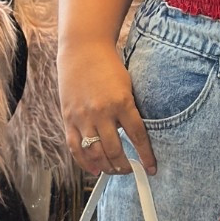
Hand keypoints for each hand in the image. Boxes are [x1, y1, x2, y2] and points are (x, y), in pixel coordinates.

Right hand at [58, 39, 156, 177]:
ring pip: (95, 152)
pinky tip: (94, 170)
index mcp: (121, 102)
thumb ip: (129, 111)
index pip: (137, 136)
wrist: (82, 50)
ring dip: (107, 167)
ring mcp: (82, 117)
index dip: (146, 156)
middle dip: (125, 166)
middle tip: (131, 170)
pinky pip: (75, 146)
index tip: (151, 168)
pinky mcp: (68, 118)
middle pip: (115, 150)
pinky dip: (84, 162)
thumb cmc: (109, 67)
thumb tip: (136, 138)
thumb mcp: (127, 86)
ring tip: (115, 170)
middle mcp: (101, 112)